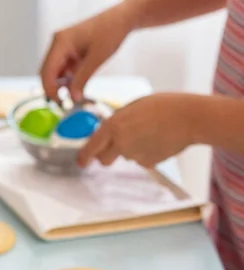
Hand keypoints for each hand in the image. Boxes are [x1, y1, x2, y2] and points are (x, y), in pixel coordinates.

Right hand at [40, 4, 133, 101]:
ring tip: (75, 94)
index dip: (50, 90)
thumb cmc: (111, 32)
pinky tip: (78, 84)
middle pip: (47, 72)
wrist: (122, 18)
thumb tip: (72, 98)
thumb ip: (82, 79)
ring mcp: (62, 46)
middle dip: (53, 88)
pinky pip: (63, 68)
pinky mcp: (69, 50)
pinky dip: (68, 78)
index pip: (47, 72)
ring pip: (54, 72)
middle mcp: (57, 43)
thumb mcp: (96, 59)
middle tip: (65, 103)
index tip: (60, 104)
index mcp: (61, 42)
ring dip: (61, 84)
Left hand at [78, 94, 197, 168]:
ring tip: (148, 133)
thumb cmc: (164, 106)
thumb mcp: (133, 106)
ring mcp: (134, 156)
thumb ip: (117, 120)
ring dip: (130, 149)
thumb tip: (108, 132)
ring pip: (125, 157)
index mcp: (114, 126)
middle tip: (116, 145)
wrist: (189, 118)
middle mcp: (121, 143)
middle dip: (106, 154)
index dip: (84, 156)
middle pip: (104, 159)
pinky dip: (145, 152)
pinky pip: (141, 159)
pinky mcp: (148, 163)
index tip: (81, 162)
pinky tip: (157, 140)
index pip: (91, 147)